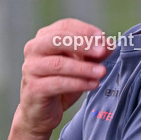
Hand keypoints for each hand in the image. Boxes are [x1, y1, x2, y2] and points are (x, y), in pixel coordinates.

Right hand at [15, 19, 111, 138]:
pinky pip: (57, 83)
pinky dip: (78, 83)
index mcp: (44, 38)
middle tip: (102, 51)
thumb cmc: (61, 84)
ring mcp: (30, 69)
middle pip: (57, 40)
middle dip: (82, 44)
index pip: (65, 26)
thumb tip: (109, 45)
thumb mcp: (81, 66)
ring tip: (102, 72)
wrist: (41, 113)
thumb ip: (94, 54)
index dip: (85, 30)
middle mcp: (33, 49)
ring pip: (58, 64)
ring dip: (84, 67)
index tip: (103, 38)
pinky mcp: (33, 89)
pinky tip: (92, 84)